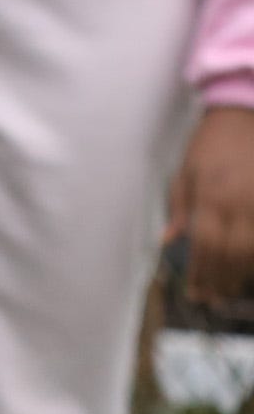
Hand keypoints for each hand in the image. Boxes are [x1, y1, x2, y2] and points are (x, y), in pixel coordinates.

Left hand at [167, 104, 253, 306]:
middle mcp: (238, 203)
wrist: (243, 115)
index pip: (205, 247)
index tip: (196, 293)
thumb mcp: (185, 172)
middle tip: (213, 299)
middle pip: (231, 254)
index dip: (201, 274)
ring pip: (253, 249)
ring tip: (229, 289)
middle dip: (221, 280)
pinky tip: (247, 267)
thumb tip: (169, 242)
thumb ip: (179, 208)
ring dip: (241, 273)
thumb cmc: (210, 144)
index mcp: (210, 197)